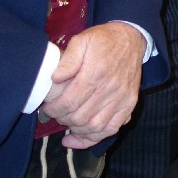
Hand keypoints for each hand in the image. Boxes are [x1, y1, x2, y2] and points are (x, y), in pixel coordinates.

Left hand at [41, 23, 145, 147]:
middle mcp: (110, 89)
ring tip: (67, 124)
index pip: (69, 102)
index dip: (53, 110)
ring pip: (95, 127)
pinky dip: (94, 138)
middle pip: (80, 117)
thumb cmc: (103, 40)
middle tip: (55, 114)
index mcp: (96, 73)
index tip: (46, 108)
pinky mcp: (129, 104)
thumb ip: (68, 59)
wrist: (131, 39)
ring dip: (77, 130)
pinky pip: (112, 129)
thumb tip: (55, 78)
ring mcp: (121, 99)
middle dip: (62, 119)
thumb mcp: (82, 40)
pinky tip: (79, 137)